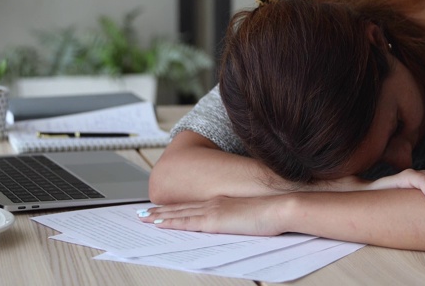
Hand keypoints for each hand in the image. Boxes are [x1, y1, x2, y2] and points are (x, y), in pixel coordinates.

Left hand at [137, 196, 283, 235]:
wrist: (280, 207)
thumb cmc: (273, 212)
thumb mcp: (253, 214)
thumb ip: (241, 217)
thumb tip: (238, 222)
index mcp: (223, 201)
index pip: (194, 206)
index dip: (177, 207)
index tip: (164, 209)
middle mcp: (214, 202)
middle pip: (182, 208)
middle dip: (162, 210)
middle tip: (145, 212)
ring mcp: (213, 210)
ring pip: (179, 213)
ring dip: (160, 215)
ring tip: (144, 217)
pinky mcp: (214, 220)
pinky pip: (186, 222)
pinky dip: (170, 222)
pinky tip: (159, 224)